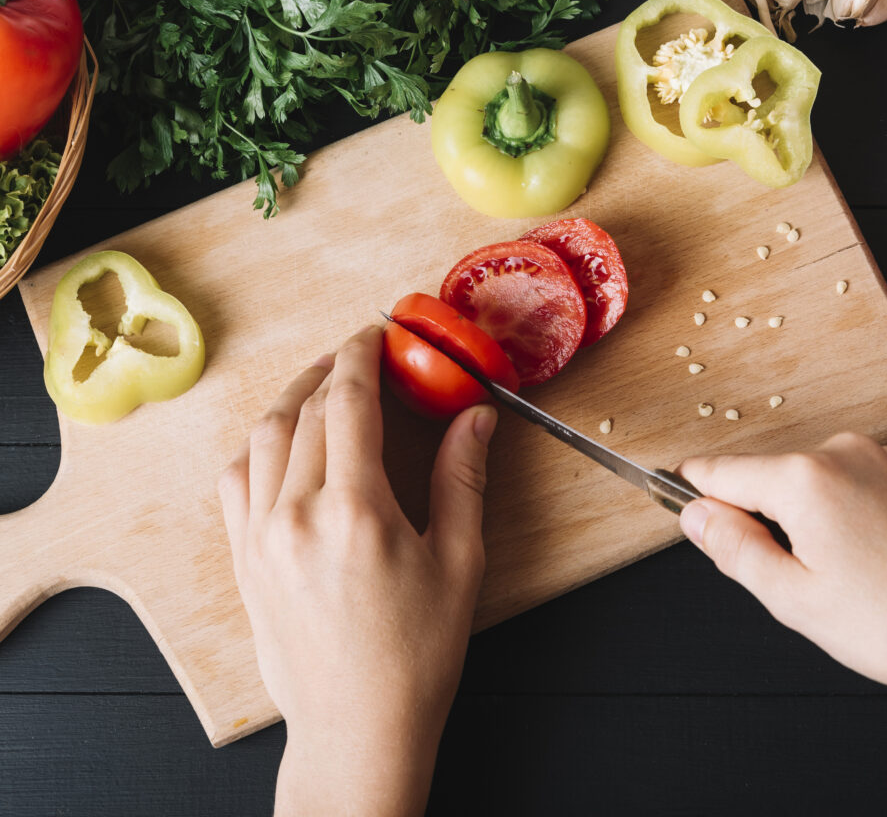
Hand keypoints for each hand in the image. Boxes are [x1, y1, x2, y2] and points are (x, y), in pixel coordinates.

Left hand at [218, 325, 496, 816]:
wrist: (356, 729)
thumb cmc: (415, 656)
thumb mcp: (458, 562)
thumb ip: (464, 479)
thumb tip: (475, 417)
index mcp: (355, 511)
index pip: (347, 402)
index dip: (361, 356)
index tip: (375, 334)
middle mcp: (296, 515)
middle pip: (304, 410)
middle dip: (332, 369)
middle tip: (360, 355)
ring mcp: (259, 537)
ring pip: (263, 437)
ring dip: (292, 397)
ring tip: (321, 385)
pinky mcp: (243, 559)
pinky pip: (235, 479)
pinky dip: (258, 444)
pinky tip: (281, 440)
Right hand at [678, 432, 886, 740]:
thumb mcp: (794, 600)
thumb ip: (733, 549)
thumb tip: (696, 516)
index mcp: (803, 479)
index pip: (719, 472)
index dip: (691, 491)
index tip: (675, 498)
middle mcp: (843, 454)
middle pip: (768, 478)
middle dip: (763, 519)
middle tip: (792, 578)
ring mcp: (885, 460)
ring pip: (815, 484)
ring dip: (810, 520)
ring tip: (848, 578)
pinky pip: (859, 487)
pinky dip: (852, 517)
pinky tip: (879, 565)